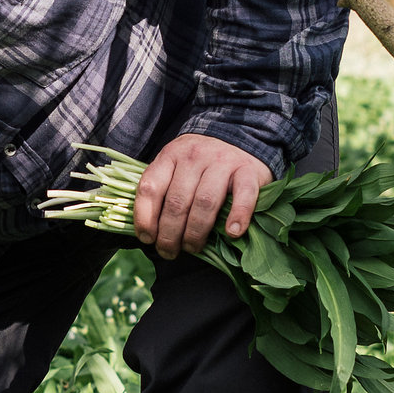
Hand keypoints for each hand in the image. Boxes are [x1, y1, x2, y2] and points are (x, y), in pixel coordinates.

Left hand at [133, 133, 270, 259]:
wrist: (241, 139)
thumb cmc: (202, 165)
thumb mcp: (176, 168)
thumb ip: (163, 191)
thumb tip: (148, 233)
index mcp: (170, 155)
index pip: (150, 188)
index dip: (145, 218)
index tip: (148, 239)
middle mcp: (194, 156)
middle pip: (177, 201)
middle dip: (169, 233)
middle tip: (169, 252)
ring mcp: (222, 162)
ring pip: (205, 202)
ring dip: (196, 231)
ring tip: (192, 248)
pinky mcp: (248, 170)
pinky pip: (243, 196)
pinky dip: (238, 217)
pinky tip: (232, 233)